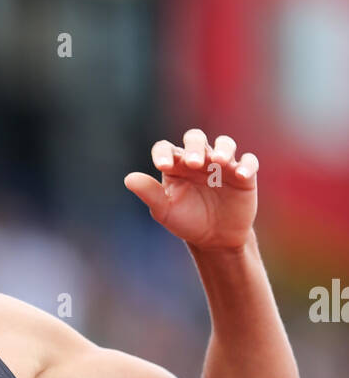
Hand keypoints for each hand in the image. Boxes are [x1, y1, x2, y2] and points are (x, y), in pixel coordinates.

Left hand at [124, 130, 257, 250]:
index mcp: (176, 164)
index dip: (163, 153)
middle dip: (194, 147)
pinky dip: (246, 165)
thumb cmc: (187, 220)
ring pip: (225, 144)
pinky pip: (248, 162)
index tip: (162, 166)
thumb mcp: (166, 211)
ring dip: (222, 149)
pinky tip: (240, 175)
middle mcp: (199, 159)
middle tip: (193, 163)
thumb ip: (150, 194)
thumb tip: (129, 179)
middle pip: (195, 138)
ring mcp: (223, 165)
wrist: (215, 239)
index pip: (166, 148)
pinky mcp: (244, 175)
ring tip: (218, 161)